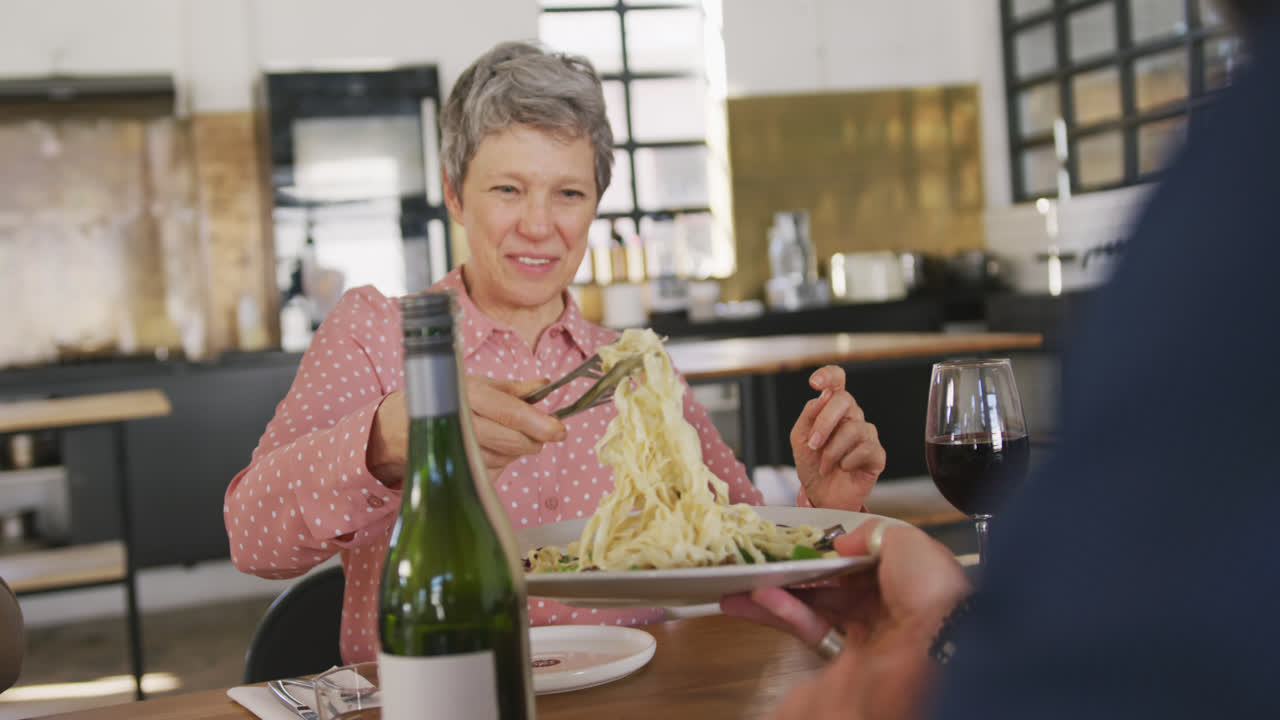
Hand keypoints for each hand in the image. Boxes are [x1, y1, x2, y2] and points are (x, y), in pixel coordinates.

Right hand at [367, 379, 565, 485]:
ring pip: (506, 458)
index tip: (560, 429)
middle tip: (541, 434)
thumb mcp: (478, 384)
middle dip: (533, 440)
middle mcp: (464, 419)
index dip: (541, 424)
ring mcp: (458, 448)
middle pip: (514, 441)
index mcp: (471, 393)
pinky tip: (488, 449)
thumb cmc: (445, 399)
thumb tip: (546, 384)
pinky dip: (499, 462)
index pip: (513, 413)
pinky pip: (492, 470)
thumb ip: (515, 388)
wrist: (397, 426)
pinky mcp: (455, 469)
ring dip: (515, 451)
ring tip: (504, 435)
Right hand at [721, 522, 968, 719]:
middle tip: (766, 557)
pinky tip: (758, 596)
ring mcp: (865, 634)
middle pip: (833, 583)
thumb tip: (841, 539)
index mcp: (908, 577)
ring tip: (746, 577)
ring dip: (779, 590)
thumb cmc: (932, 592)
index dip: (831, 549)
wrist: (937, 652)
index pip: (862, 560)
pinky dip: (782, 611)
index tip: (802, 539)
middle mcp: (888, 606)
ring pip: (814, 606)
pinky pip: (808, 628)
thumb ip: (871, 532)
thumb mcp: (907, 541)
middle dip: (797, 569)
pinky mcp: (844, 658)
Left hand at [790, 365, 885, 508]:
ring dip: (832, 450)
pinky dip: (848, 461)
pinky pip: (866, 448)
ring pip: (854, 428)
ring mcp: (867, 435)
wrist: (821, 495)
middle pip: (844, 400)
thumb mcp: (800, 438)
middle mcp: (852, 417)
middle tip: (813, 444)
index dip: (829, 375)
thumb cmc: (812, 464)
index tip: (815, 383)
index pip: (837, 380)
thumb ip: (809, 415)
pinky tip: (844, 468)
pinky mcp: (877, 454)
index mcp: (833, 409)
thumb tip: (822, 395)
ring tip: (824, 464)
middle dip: (824, 422)